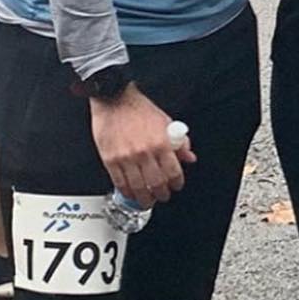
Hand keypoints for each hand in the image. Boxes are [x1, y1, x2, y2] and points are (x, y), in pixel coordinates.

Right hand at [89, 86, 196, 206]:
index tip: (176, 186)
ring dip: (145, 198)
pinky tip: (131, 193)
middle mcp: (144, 152)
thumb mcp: (166, 122)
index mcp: (161, 143)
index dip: (177, 183)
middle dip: (162, 194)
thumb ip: (179, 142)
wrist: (114, 99)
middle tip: (163, 196)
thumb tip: (189, 157)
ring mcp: (126, 157)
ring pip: (138, 187)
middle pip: (157, 183)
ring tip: (148, 200)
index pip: (174, 172)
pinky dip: (127, 191)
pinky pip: (120, 182)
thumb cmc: (139, 109)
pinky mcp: (110, 159)